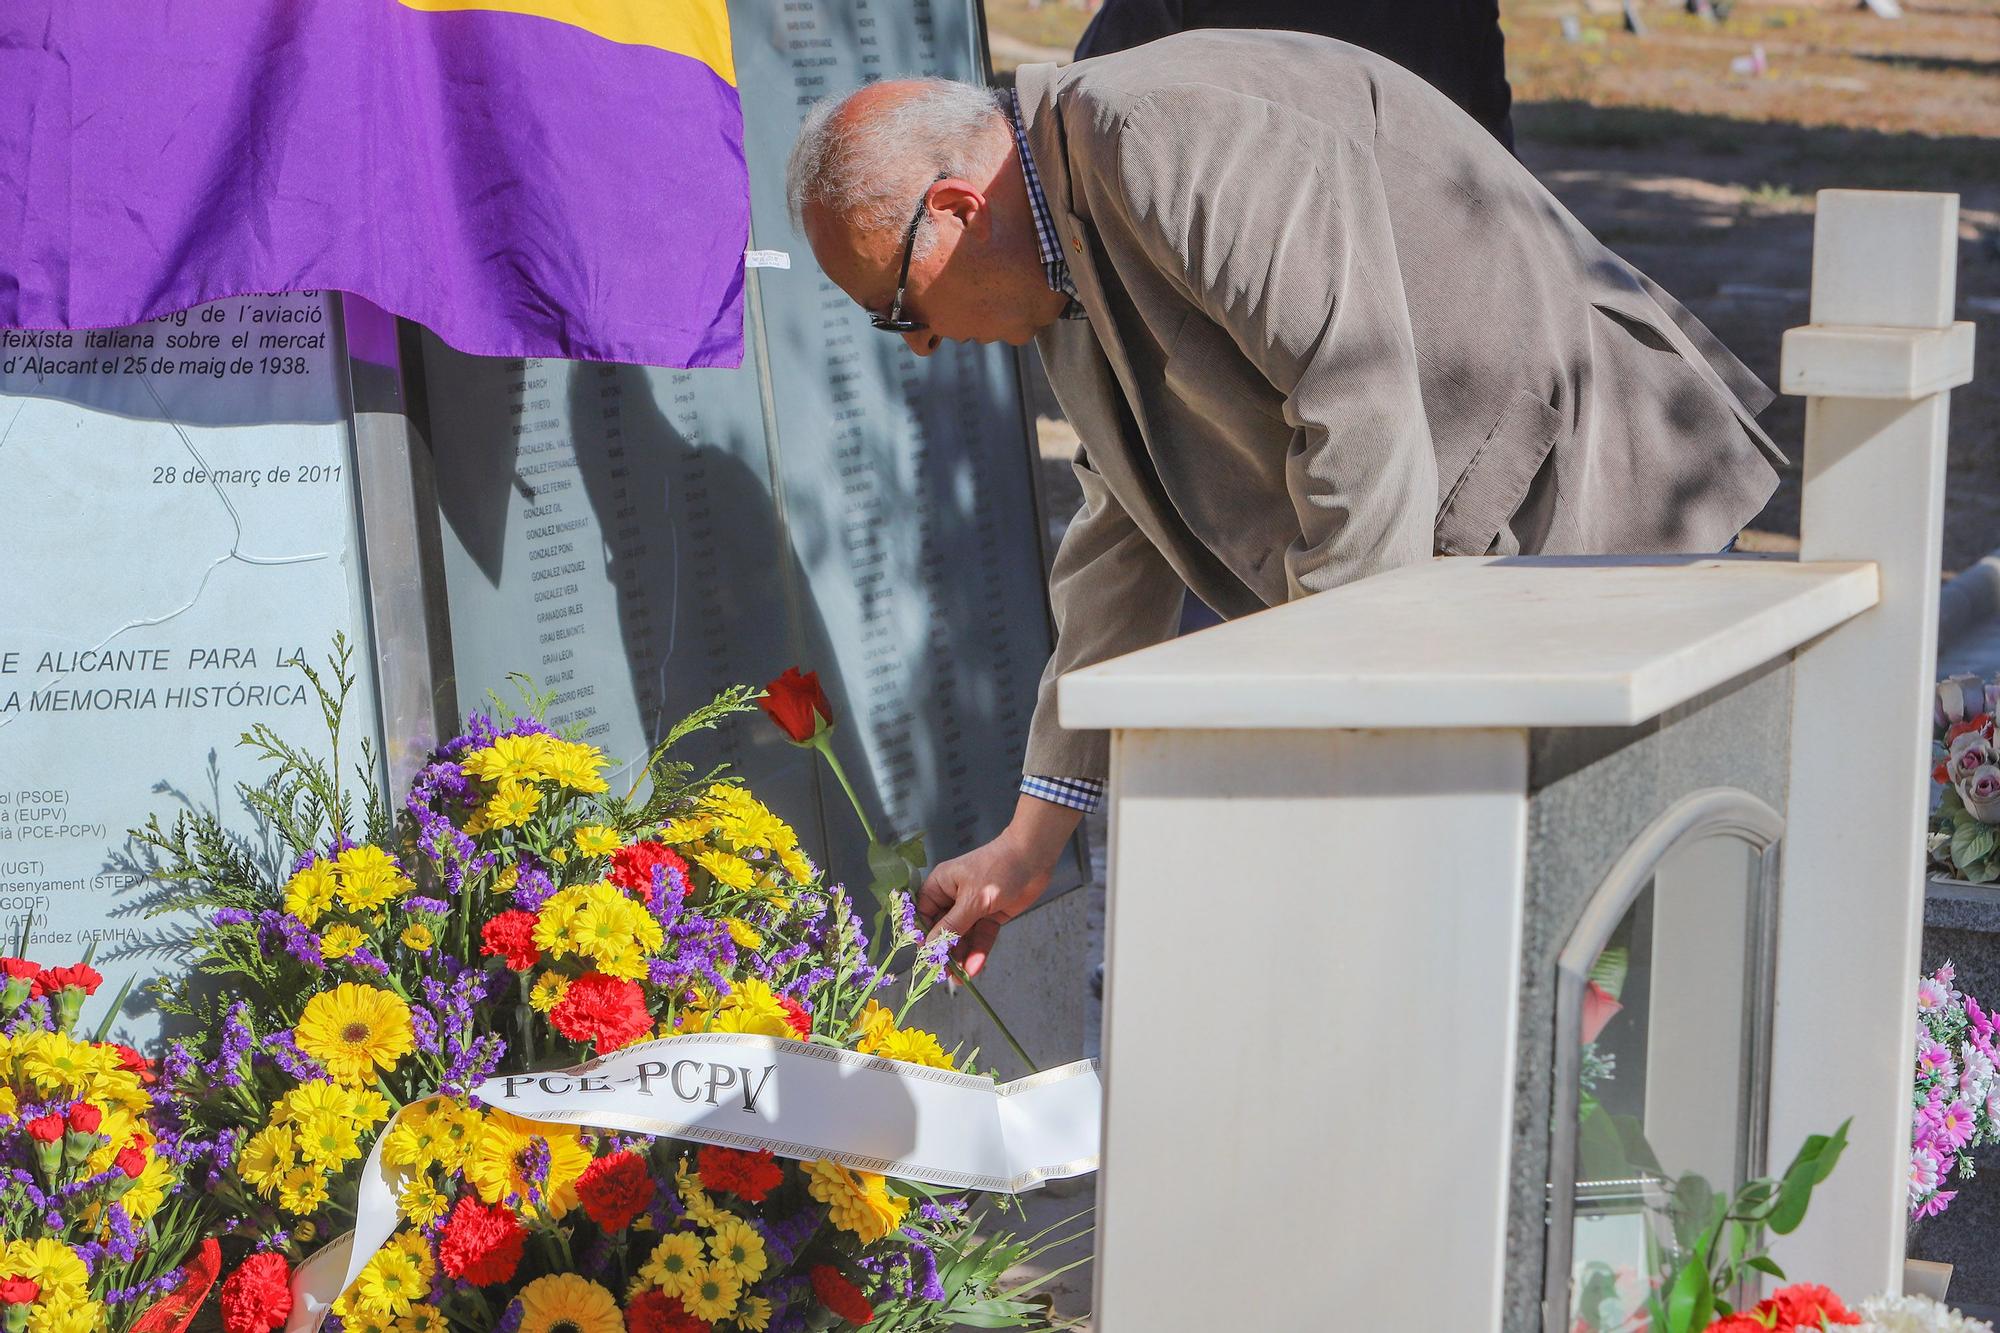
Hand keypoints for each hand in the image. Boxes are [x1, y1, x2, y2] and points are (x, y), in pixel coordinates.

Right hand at [917, 794, 1082, 976]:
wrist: (1034, 858)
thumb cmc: (998, 869)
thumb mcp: (972, 900)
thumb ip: (952, 925)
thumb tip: (930, 946)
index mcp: (940, 885)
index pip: (924, 915)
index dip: (924, 936)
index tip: (926, 957)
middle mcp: (953, 898)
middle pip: (944, 930)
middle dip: (945, 951)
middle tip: (944, 975)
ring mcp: (972, 908)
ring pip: (963, 937)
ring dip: (962, 957)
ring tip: (961, 979)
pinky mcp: (990, 916)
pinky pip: (980, 937)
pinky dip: (978, 952)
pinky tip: (976, 968)